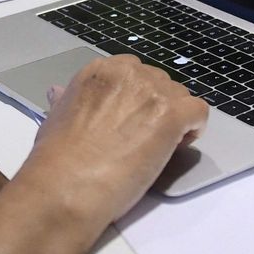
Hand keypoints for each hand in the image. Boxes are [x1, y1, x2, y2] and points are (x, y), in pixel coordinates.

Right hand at [0, 54, 206, 253]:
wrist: (67, 183)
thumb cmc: (56, 157)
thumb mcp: (55, 116)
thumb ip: (68, 100)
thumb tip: (59, 92)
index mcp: (99, 70)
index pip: (132, 72)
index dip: (136, 97)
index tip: (130, 119)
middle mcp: (128, 72)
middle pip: (159, 82)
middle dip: (156, 107)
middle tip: (144, 137)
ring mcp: (152, 91)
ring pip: (180, 96)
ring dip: (175, 118)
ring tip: (159, 147)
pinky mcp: (172, 114)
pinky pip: (198, 111)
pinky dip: (193, 128)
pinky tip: (178, 146)